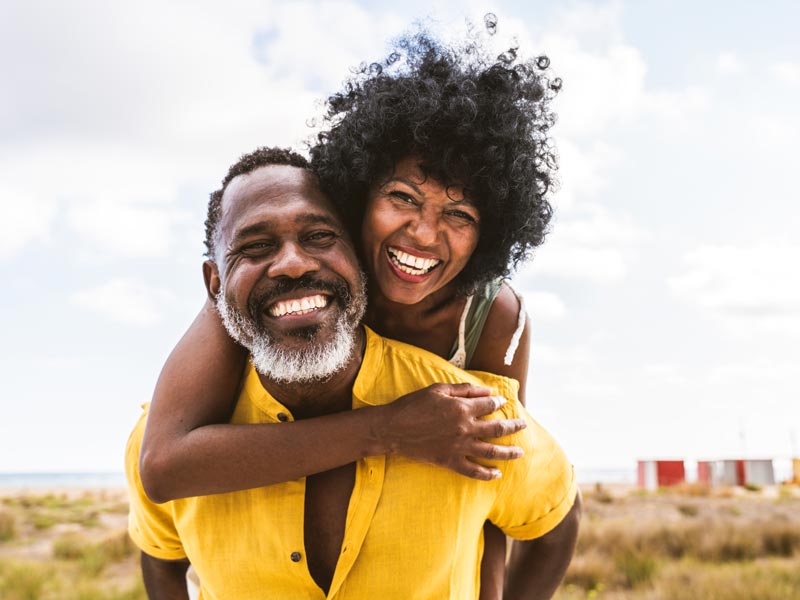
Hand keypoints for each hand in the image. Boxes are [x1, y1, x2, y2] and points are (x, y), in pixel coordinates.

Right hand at [376, 383, 525, 479]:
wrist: (393, 429)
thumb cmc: (413, 404)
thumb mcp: (438, 389)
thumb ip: (464, 390)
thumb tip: (487, 391)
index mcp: (462, 409)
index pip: (489, 405)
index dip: (498, 402)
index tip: (503, 402)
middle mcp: (465, 429)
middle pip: (497, 428)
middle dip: (513, 426)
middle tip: (523, 425)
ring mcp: (458, 447)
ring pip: (491, 452)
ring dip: (508, 453)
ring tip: (520, 453)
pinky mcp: (449, 462)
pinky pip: (473, 471)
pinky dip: (487, 474)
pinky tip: (497, 474)